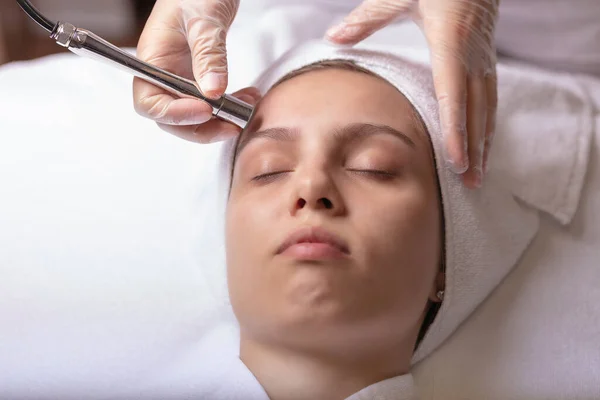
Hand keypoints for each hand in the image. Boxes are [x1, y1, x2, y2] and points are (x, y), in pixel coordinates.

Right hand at [133, 0, 251, 142]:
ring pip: (194, 117)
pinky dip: (229, 108)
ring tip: (246, 109)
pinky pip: (211, 104)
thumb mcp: (204, 19)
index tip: (205, 110)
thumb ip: (209, 54)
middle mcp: (163, 75)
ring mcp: (182, 79)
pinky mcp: (200, 80)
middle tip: (232, 124)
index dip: (175, 114)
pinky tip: (247, 98)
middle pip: (172, 119)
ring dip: (220, 121)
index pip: (150, 103)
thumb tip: (212, 92)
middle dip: (202, 128)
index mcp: (152, 61)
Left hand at [326, 0, 498, 188]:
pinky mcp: (486, 60)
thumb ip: (367, 18)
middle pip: (475, 110)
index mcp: (449, 40)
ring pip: (487, 108)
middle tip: (470, 183)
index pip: (452, 93)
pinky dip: (487, 126)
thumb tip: (333, 37)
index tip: (456, 161)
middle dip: (474, 149)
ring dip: (484, 144)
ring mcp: (483, 58)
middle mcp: (471, 55)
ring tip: (478, 176)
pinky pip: (490, 99)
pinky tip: (484, 145)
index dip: (456, 130)